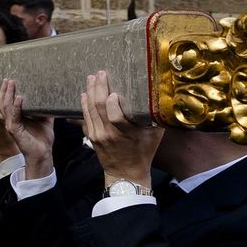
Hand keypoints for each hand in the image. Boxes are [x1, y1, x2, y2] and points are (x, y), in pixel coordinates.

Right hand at [0, 79, 54, 178]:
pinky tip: (19, 98)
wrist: (43, 153)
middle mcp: (11, 120)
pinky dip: (16, 106)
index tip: (10, 81)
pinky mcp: (15, 130)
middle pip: (2, 103)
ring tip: (11, 85)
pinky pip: (13, 116)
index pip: (7, 102)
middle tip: (8, 80)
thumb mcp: (44, 120)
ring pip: (5, 107)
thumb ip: (44, 110)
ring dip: (8, 95)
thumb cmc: (42, 139)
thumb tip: (51, 98)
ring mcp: (11, 125)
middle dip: (4, 90)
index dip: (7, 92)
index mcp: (15, 118)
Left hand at [80, 71, 162, 186]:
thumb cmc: (143, 153)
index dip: (111, 102)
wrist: (126, 173)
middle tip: (100, 73)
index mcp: (126, 134)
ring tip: (91, 78)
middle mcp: (109, 134)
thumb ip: (155, 118)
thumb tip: (162, 98)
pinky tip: (84, 94)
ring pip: (90, 110)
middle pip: (99, 108)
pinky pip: (85, 117)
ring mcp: (97, 136)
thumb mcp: (155, 137)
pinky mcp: (91, 136)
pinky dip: (84, 104)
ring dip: (89, 92)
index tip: (114, 91)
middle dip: (98, 88)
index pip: (115, 116)